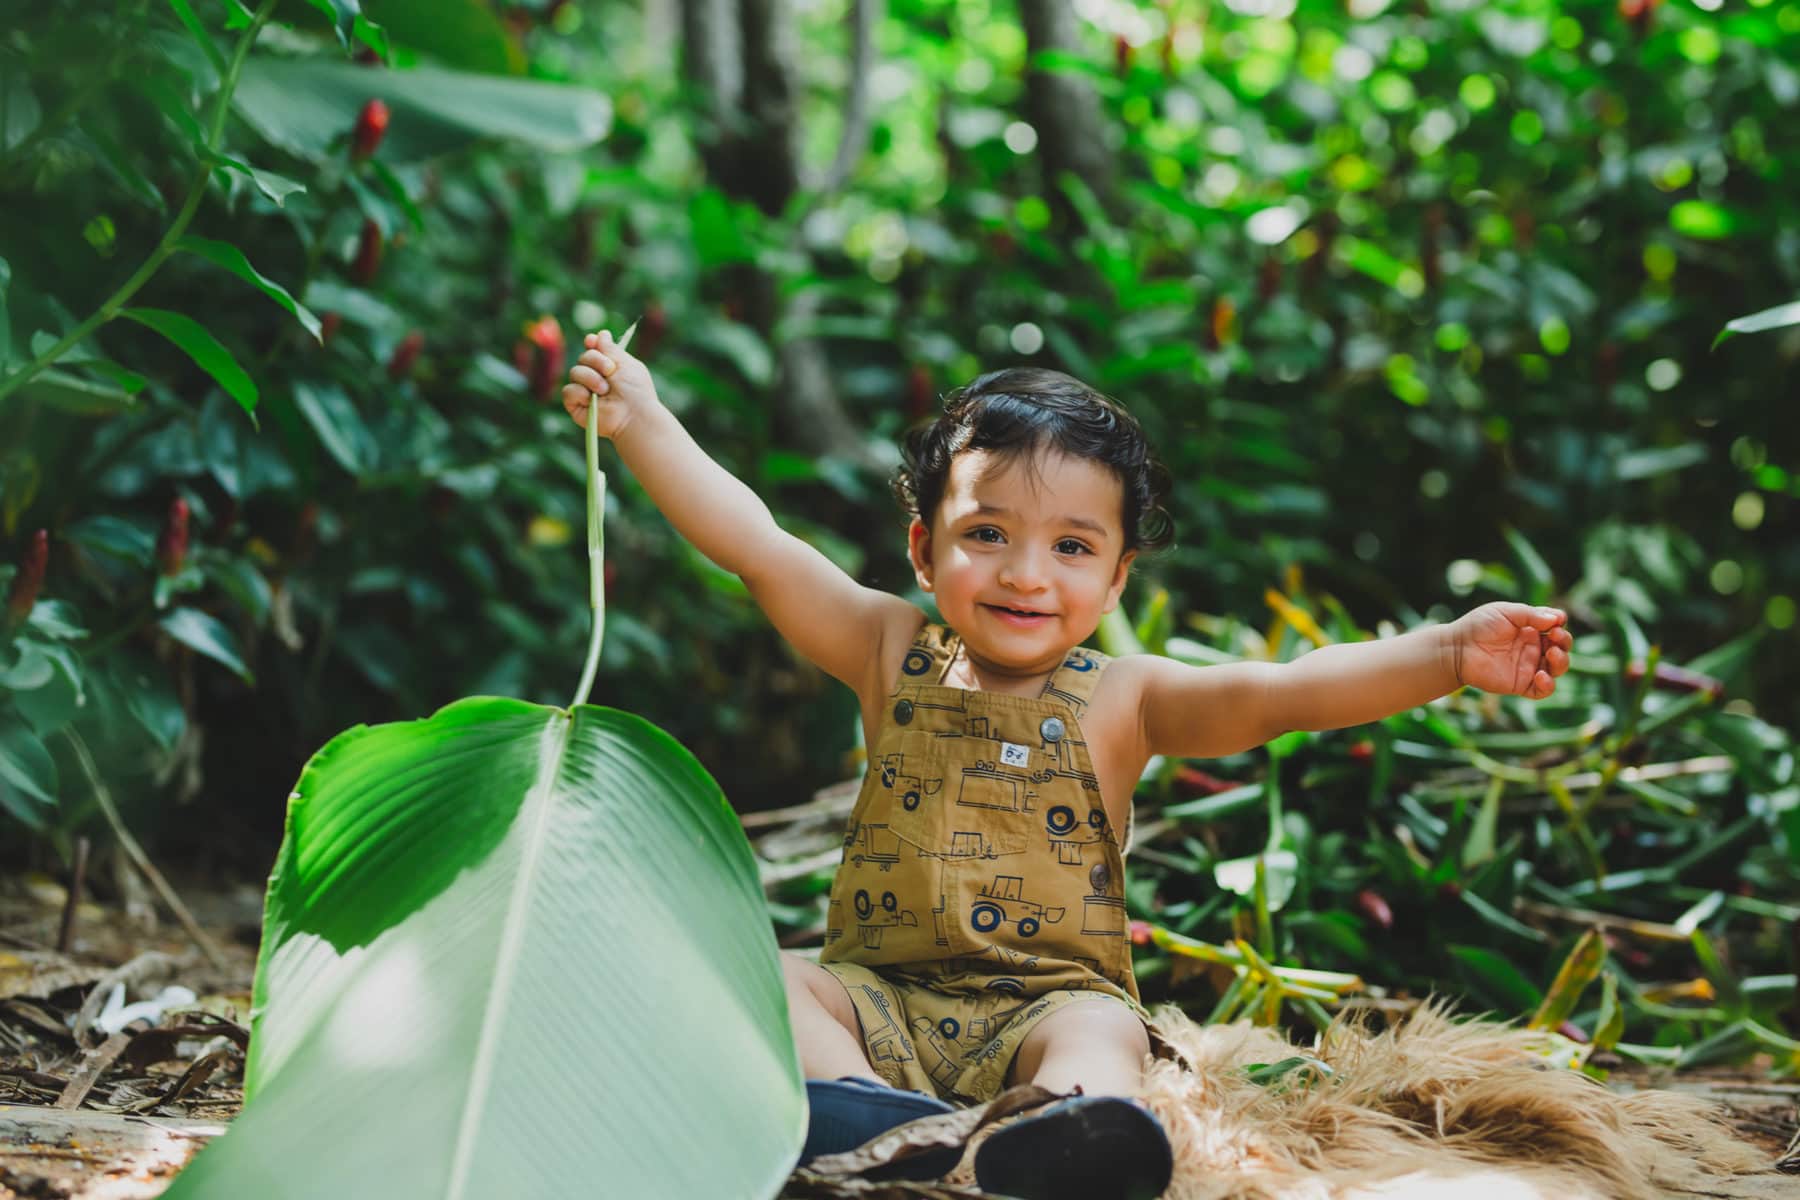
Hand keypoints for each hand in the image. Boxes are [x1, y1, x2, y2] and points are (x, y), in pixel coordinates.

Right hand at [561, 329, 657, 439]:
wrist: (634, 414)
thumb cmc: (635, 391)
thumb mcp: (626, 364)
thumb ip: (611, 349)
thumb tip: (601, 334)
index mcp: (608, 367)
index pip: (593, 349)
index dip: (591, 343)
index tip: (593, 341)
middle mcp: (595, 377)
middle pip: (583, 357)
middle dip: (596, 360)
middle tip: (610, 371)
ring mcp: (584, 391)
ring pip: (574, 372)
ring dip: (591, 378)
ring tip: (605, 390)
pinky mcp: (576, 405)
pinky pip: (568, 391)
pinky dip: (580, 393)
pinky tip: (591, 400)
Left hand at [1450, 602, 1571, 699]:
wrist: (1457, 648)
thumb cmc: (1478, 626)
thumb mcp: (1505, 612)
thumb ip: (1531, 615)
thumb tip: (1558, 619)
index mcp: (1530, 629)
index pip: (1556, 628)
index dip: (1560, 625)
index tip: (1557, 621)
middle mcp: (1533, 648)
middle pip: (1562, 647)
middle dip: (1564, 641)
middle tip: (1555, 636)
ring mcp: (1528, 666)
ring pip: (1557, 668)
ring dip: (1562, 661)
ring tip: (1553, 654)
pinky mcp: (1520, 684)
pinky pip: (1542, 690)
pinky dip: (1548, 685)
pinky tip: (1541, 675)